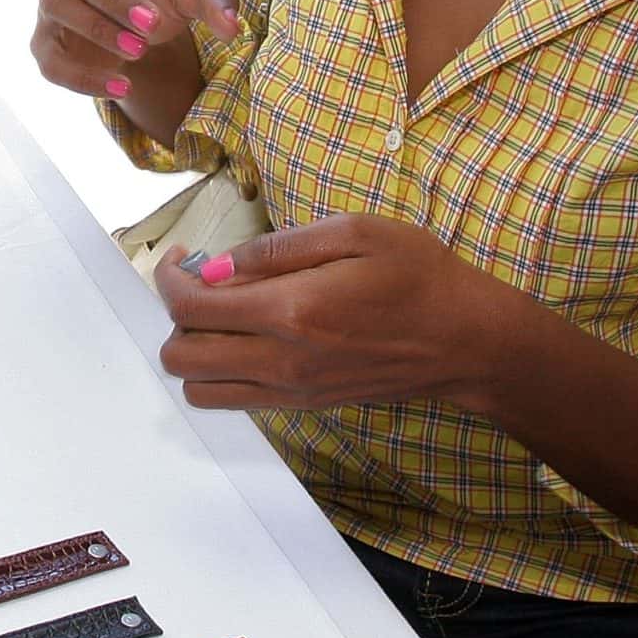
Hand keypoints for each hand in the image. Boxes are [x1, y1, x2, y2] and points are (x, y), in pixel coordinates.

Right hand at [29, 0, 243, 103]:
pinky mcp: (47, 48)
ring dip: (102, 32)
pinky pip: (53, 62)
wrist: (141, 43)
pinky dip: (86, 77)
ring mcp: (50, 8)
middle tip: (151, 21)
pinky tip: (121, 86)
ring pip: (60, 10)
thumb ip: (213, 1)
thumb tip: (231, 24)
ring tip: (141, 51)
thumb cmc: (155, 1)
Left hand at [154, 213, 517, 411]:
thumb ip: (279, 248)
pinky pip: (235, 401)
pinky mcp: (303, 405)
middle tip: (199, 283)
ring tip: (221, 314)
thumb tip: (221, 264)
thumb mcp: (355, 232)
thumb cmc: (419, 277)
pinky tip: (248, 336)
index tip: (182, 257)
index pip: (192, 307)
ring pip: (200, 389)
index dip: (170, 278)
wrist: (467, 341)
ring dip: (194, 349)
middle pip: (181, 356)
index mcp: (291, 311)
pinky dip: (221, 373)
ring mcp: (291, 390)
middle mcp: (282, 360)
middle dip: (175, 315)